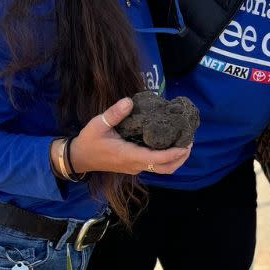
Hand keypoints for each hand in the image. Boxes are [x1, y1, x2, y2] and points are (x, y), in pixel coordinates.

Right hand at [70, 98, 190, 175]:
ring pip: (162, 168)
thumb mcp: (98, 124)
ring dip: (176, 159)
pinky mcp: (135, 165)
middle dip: (181, 157)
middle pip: (166, 168)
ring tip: (185, 142)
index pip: (157, 159)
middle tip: (190, 141)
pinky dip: (167, 157)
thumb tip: (129, 101)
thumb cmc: (89, 141)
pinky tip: (171, 144)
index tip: (187, 144)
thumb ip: (114, 114)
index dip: (174, 153)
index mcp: (129, 156)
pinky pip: (156, 165)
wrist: (79, 158)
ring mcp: (136, 166)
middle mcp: (136, 164)